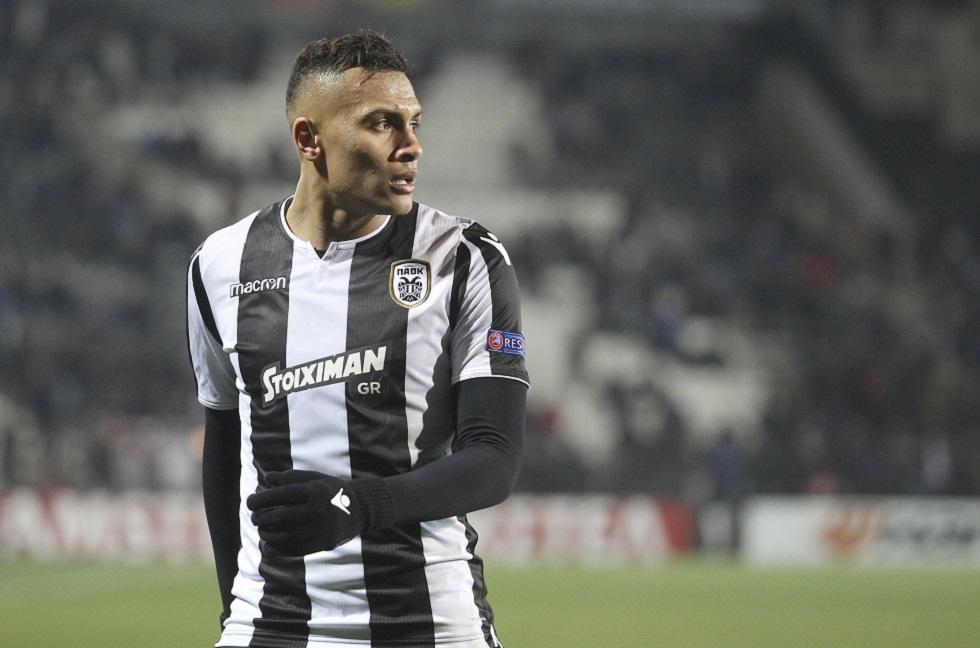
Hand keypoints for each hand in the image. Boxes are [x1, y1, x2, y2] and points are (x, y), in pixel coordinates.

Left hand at [247, 469, 391, 554]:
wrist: (359, 510)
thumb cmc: (331, 490)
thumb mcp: (314, 478)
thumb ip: (290, 477)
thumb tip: (267, 479)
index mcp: (315, 492)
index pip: (279, 496)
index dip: (260, 499)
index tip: (250, 502)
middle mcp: (317, 512)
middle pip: (278, 517)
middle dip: (260, 517)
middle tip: (254, 516)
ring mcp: (318, 531)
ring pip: (282, 536)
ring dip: (266, 532)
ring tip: (262, 527)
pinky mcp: (318, 546)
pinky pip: (290, 549)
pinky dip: (275, 546)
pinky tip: (270, 540)